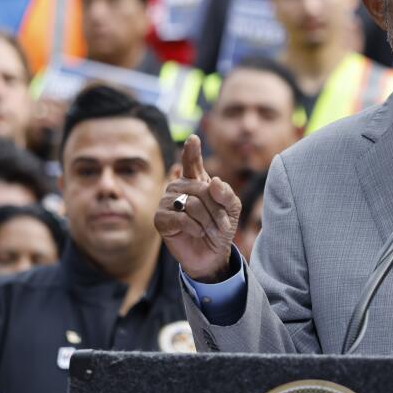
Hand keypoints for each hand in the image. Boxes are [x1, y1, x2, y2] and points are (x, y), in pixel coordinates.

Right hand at [154, 135, 241, 281]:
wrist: (212, 254)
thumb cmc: (220, 228)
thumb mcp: (232, 210)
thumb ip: (227, 194)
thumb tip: (213, 181)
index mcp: (196, 181)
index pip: (192, 162)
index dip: (192, 150)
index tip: (194, 138)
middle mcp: (179, 187)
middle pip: (201, 189)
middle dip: (216, 209)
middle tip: (221, 225)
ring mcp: (167, 202)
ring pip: (192, 204)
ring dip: (207, 221)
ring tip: (209, 230)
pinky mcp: (160, 218)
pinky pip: (181, 218)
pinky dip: (195, 228)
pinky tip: (197, 232)